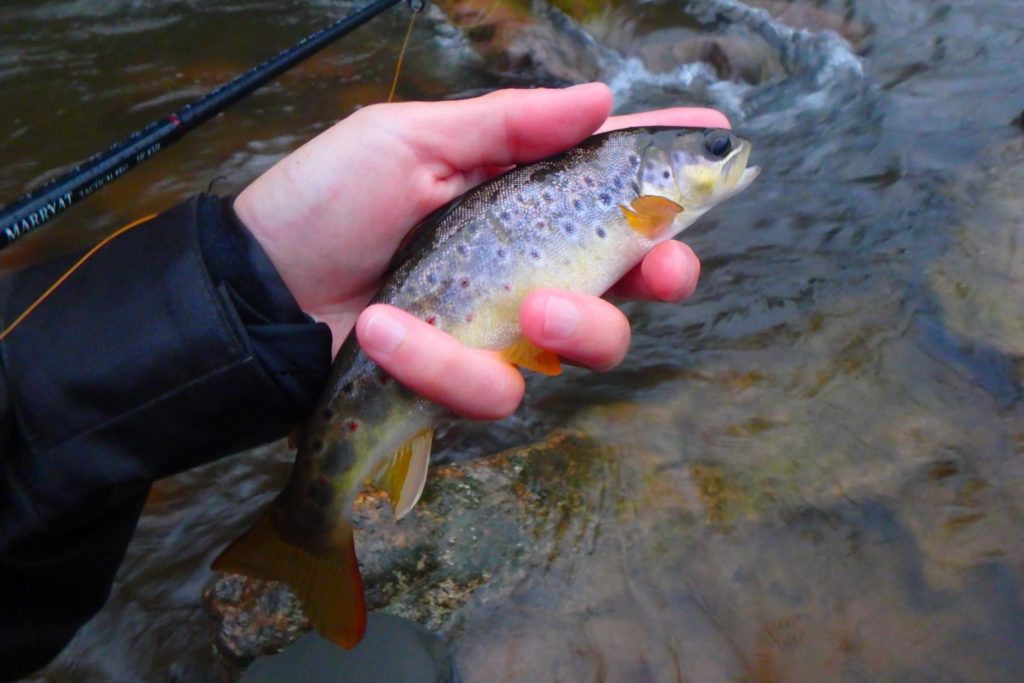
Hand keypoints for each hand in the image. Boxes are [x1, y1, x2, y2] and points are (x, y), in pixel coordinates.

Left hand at [235, 83, 728, 419]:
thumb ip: (505, 127)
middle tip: (660, 265)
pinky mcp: (464, 382)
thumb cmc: (325, 203)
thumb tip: (597, 100)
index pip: (608, 181)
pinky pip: (496, 389)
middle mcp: (524, 265)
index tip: (720, 142)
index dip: (667, 167)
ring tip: (524, 309)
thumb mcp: (410, 142)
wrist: (254, 294)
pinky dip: (445, 363)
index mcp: (518, 198)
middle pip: (630, 279)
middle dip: (661, 271)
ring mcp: (499, 329)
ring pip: (586, 345)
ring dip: (571, 326)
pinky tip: (389, 329)